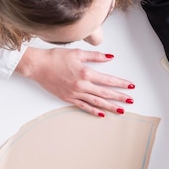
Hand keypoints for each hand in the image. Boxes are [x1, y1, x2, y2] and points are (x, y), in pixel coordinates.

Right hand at [16, 47, 134, 116]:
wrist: (38, 66)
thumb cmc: (55, 57)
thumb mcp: (77, 53)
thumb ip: (95, 56)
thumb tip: (110, 57)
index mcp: (86, 73)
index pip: (108, 80)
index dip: (121, 83)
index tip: (130, 86)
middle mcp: (82, 85)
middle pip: (105, 93)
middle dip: (120, 97)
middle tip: (131, 100)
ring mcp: (75, 94)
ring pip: (96, 102)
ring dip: (110, 107)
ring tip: (121, 111)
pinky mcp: (68, 98)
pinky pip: (83, 106)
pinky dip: (93, 110)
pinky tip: (101, 114)